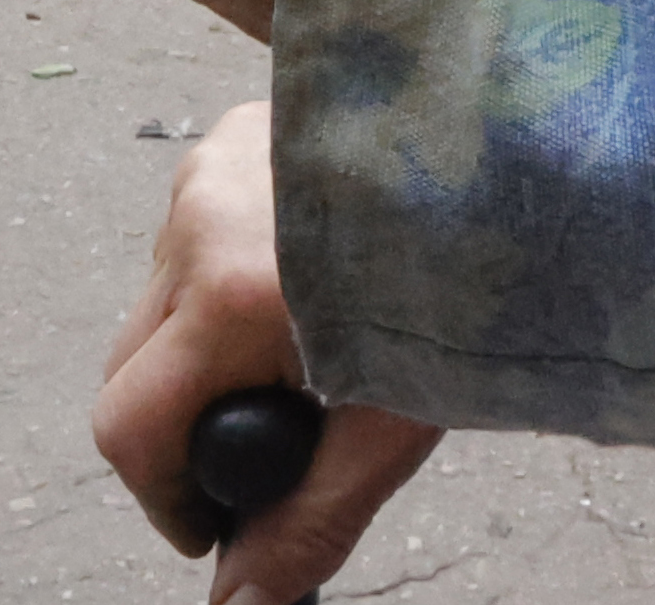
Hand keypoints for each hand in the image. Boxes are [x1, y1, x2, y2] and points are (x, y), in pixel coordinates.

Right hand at [94, 101, 442, 603]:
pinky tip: (303, 275)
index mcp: (231, 294)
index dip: (164, 496)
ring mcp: (209, 164)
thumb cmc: (474, 289)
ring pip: (163, 295)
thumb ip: (306, 524)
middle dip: (183, 419)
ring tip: (303, 342)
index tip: (214, 519)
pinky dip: (230, 269)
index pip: (126, 426)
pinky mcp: (231, 130)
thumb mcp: (391, 426)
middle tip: (264, 438)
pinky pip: (194, 229)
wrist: (527, 160)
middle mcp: (200, 217)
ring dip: (208, 339)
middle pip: (129, 364)